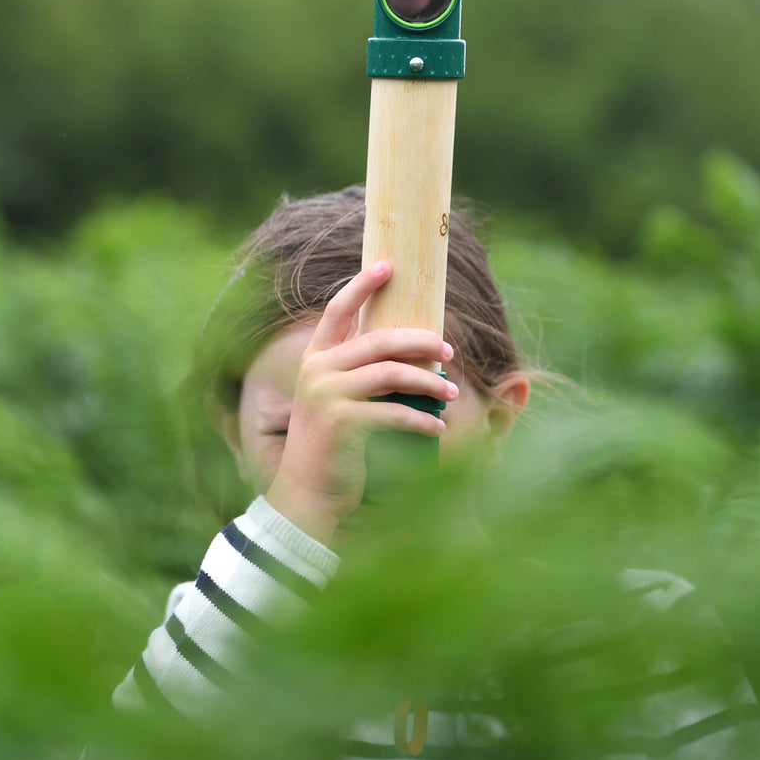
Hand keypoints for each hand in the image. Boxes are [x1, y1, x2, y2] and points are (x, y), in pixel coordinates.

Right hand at [265, 260, 457, 544]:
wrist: (307, 494)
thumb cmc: (331, 446)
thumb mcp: (338, 400)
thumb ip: (360, 373)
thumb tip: (411, 349)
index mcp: (315, 357)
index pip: (338, 309)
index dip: (362, 284)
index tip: (389, 265)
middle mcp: (317, 369)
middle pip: (379, 339)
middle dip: (420, 340)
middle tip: (448, 349)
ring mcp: (327, 394)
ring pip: (391, 372)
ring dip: (429, 381)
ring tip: (451, 392)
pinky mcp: (341, 423)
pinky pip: (394, 412)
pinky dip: (422, 420)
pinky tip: (439, 427)